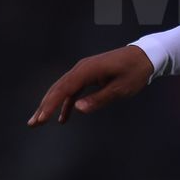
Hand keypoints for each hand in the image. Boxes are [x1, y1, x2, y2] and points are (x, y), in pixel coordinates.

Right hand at [27, 46, 153, 126]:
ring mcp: (84, 70)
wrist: (146, 55)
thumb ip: (99, 99)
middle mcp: (82, 68)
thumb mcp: (121, 88)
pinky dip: (66, 103)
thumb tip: (77, 109)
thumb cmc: (135, 71)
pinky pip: (73, 89)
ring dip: (51, 105)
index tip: (42, 119)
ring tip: (40, 122)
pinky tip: (63, 118)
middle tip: (33, 124)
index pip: (64, 89)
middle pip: (58, 88)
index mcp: (88, 70)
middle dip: (44, 106)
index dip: (50, 105)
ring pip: (62, 89)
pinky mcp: (89, 74)